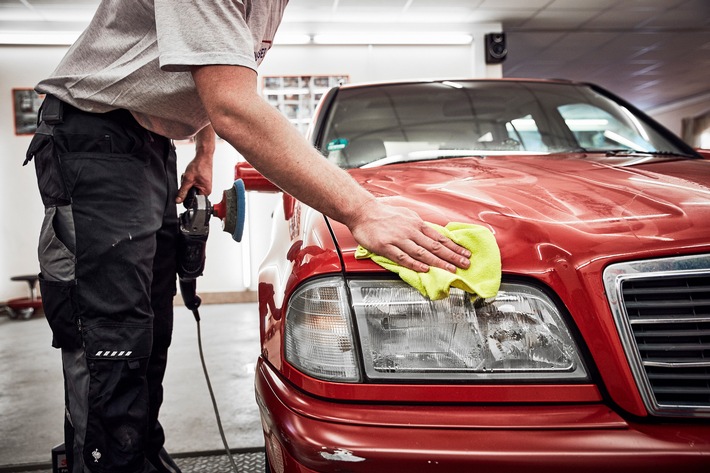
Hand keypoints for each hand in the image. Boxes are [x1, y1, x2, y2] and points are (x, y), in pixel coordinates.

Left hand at [176, 157, 212, 202]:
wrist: (203, 157)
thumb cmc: (200, 165)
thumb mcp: (188, 179)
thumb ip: (182, 191)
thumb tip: (178, 200)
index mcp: (206, 192)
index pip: (194, 200)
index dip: (187, 196)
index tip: (185, 189)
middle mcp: (207, 190)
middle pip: (193, 195)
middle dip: (187, 188)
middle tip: (189, 180)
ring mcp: (205, 186)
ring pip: (192, 189)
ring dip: (188, 183)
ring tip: (191, 176)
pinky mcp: (202, 182)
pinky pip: (194, 185)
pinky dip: (190, 181)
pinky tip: (192, 175)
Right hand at [349, 200, 471, 272]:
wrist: (363, 211)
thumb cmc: (383, 214)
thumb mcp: (407, 215)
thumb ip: (419, 226)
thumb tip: (433, 234)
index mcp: (416, 224)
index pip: (439, 237)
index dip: (454, 247)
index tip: (465, 253)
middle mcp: (410, 231)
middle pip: (435, 246)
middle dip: (452, 256)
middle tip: (465, 264)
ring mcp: (398, 239)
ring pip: (422, 252)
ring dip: (438, 262)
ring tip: (450, 270)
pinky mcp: (386, 246)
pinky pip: (402, 257)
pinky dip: (415, 264)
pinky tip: (425, 269)